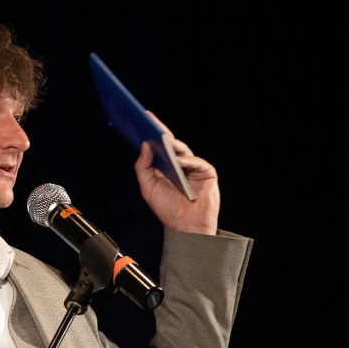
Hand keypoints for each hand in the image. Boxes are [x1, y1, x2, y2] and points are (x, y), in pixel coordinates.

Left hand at [134, 112, 219, 234]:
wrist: (185, 227)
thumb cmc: (167, 209)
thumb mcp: (148, 187)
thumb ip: (143, 167)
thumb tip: (145, 146)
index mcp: (166, 166)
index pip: (159, 146)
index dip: (151, 133)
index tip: (141, 119)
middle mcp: (180, 164)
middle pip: (171, 144)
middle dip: (160, 132)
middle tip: (150, 121)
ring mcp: (194, 167)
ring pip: (183, 150)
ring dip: (172, 144)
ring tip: (161, 138)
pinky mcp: (207, 173)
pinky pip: (197, 162)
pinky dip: (187, 161)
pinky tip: (178, 160)